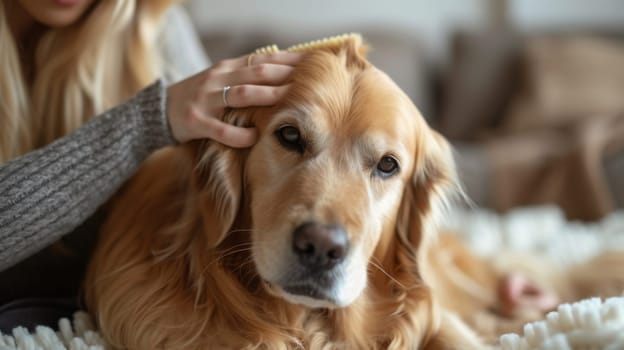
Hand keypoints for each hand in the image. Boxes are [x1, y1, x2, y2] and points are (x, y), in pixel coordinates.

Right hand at [166, 51, 302, 146]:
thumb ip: (246, 76)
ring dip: (267, 96)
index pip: (261, 60)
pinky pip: (220, 128)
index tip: (309, 64)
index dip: (286, 61)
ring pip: (241, 95)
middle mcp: (217, 80)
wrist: (160, 109)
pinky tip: (254, 136)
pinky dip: (238, 133)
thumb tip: (283, 73)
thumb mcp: (221, 80)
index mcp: (226, 68)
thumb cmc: (200, 96)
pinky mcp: (195, 122)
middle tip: (307, 82)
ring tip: (288, 101)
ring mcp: (206, 100)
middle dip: (283, 77)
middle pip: (255, 74)